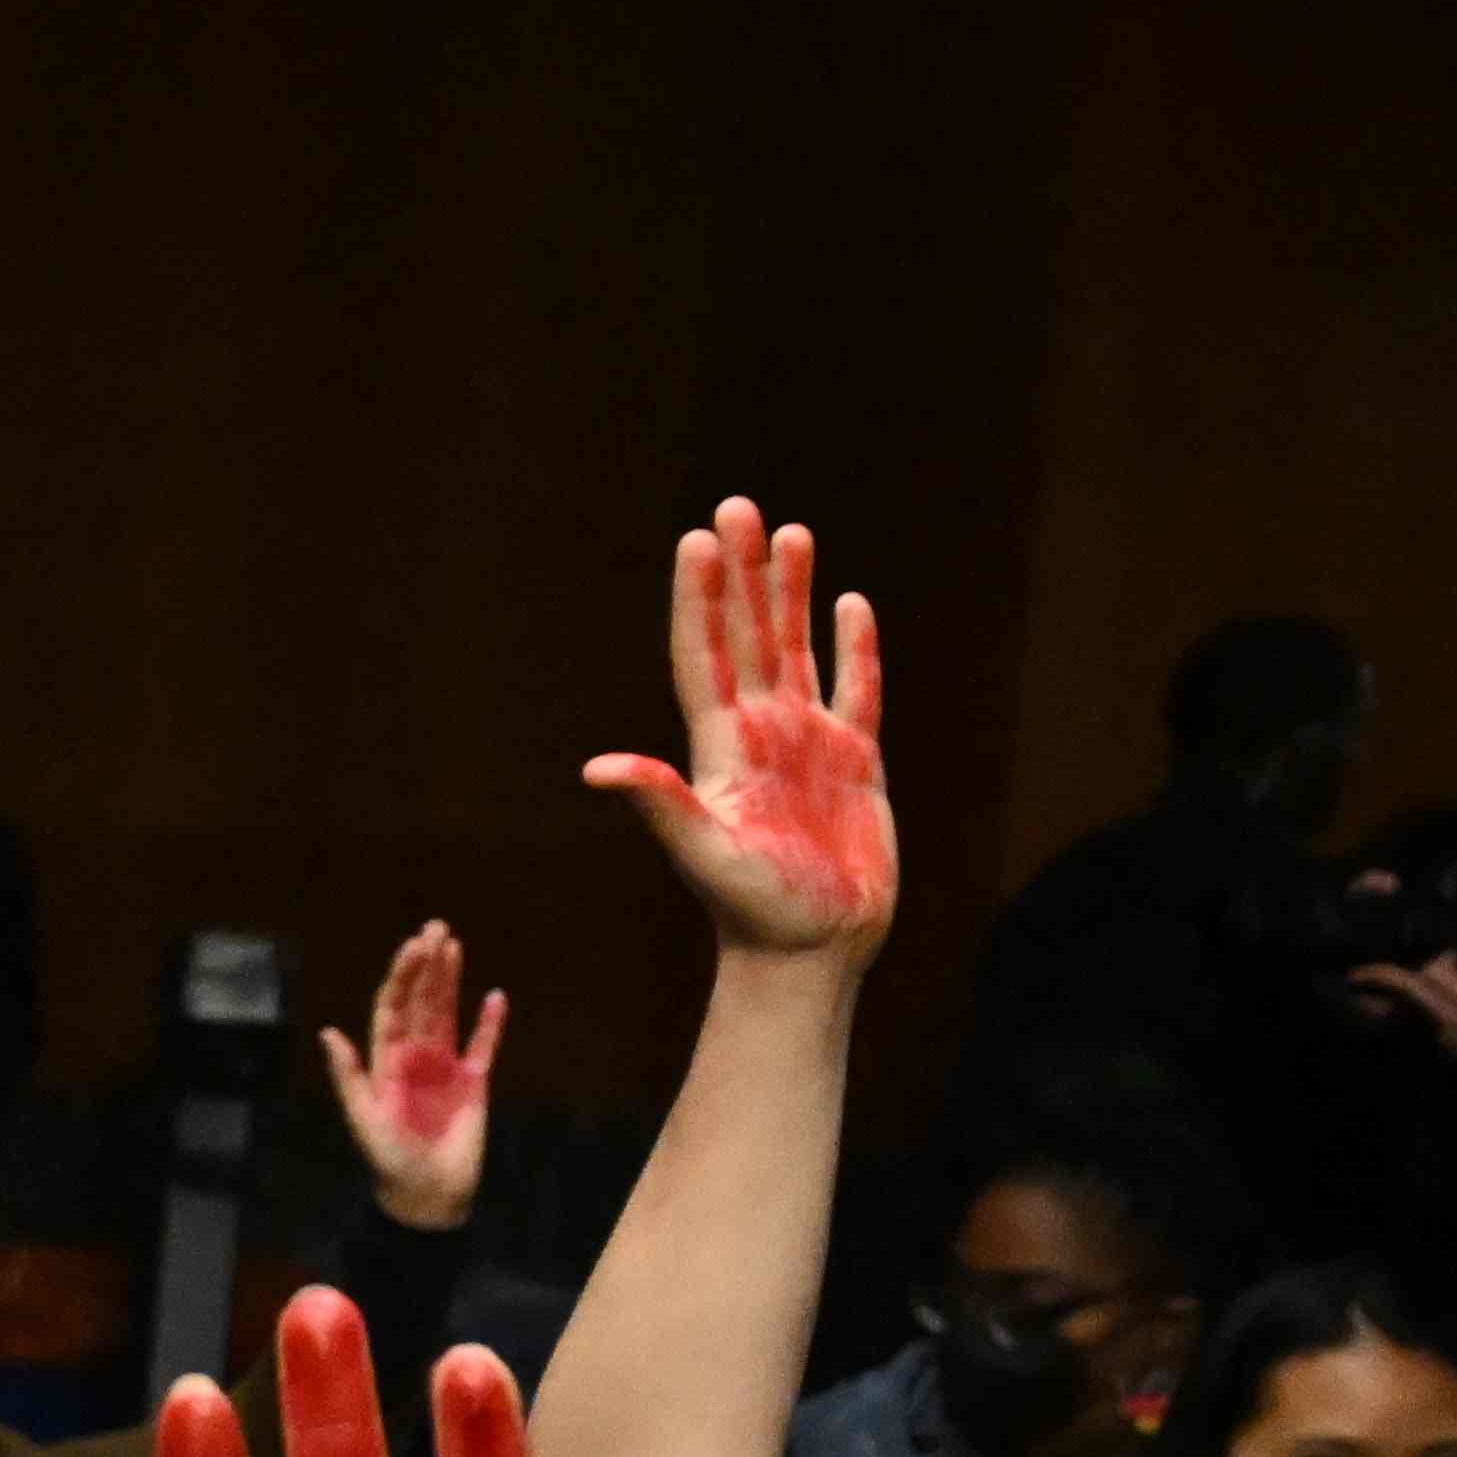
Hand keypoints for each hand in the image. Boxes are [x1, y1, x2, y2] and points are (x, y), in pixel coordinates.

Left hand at [319, 920, 503, 1226]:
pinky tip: (495, 996)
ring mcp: (445, 1066)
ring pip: (448, 1013)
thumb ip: (348, 1075)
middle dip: (427, 965)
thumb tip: (329, 1031)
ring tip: (454, 944)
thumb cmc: (389, 1159)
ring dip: (451, 980)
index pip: (393, 1007)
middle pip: (421, 1001)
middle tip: (435, 927)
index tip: (413, 946)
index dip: (402, 976)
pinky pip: (483, 1047)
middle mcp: (414, 1055)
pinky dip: (490, 1023)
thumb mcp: (363, 1118)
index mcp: (385, 1060)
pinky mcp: (474, 1083)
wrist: (427, 1194)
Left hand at [581, 502, 893, 960]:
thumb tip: (599, 767)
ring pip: (797, 650)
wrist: (809, 949)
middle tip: (737, 507)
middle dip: (742, 573)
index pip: (701, 655)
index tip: (695, 541)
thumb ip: (659, 803)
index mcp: (717, 748)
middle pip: (746, 635)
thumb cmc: (749, 909)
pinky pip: (858, 691)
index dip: (698, 599)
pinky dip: (856, 648)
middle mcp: (758, 733)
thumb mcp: (701, 852)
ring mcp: (806, 743)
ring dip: (792, 594)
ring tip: (790, 533)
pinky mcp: (854, 761)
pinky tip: (850, 604)